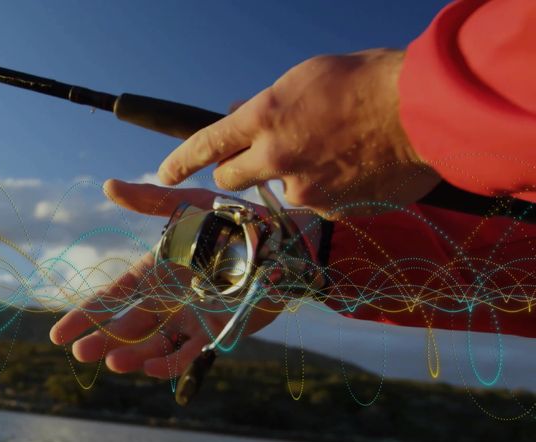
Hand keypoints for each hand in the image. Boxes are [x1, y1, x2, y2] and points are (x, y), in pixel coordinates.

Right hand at [48, 180, 280, 378]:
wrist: (283, 243)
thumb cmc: (234, 220)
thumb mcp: (188, 206)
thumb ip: (149, 201)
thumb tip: (108, 185)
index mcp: (155, 271)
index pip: (111, 298)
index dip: (86, 316)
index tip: (58, 334)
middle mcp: (168, 299)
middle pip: (127, 325)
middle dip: (102, 340)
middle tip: (79, 353)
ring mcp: (190, 318)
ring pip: (152, 344)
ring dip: (130, 355)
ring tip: (111, 363)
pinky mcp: (216, 334)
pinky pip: (186, 355)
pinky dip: (166, 364)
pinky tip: (147, 368)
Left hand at [158, 49, 440, 219]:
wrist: (426, 112)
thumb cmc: (371, 82)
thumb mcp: (307, 79)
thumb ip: (270, 106)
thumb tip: (243, 114)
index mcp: (264, 118)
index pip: (206, 144)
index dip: (181, 161)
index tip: (165, 174)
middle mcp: (275, 158)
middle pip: (231, 178)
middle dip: (239, 170)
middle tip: (265, 156)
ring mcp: (304, 189)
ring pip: (284, 190)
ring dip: (299, 176)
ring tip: (340, 149)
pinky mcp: (333, 210)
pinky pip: (323, 202)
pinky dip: (334, 189)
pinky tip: (361, 167)